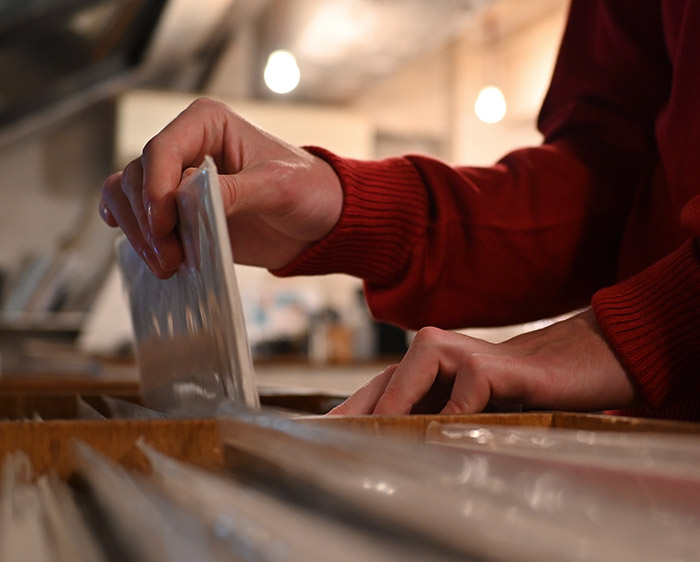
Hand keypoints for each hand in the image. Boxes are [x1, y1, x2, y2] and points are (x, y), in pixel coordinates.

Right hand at [100, 98, 341, 277]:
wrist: (319, 223)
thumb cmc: (307, 190)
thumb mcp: (278, 186)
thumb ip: (235, 190)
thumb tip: (186, 195)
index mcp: (207, 124)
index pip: (161, 150)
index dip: (154, 189)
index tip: (164, 227)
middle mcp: (185, 147)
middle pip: (135, 176)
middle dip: (145, 220)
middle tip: (168, 258)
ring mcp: (177, 181)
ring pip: (126, 198)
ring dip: (139, 234)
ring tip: (167, 266)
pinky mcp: (179, 212)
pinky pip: (139, 220)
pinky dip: (139, 239)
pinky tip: (152, 257)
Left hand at [329, 308, 638, 414]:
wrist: (560, 370)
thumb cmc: (504, 391)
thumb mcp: (457, 405)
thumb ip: (424, 415)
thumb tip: (380, 443)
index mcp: (421, 361)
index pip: (373, 389)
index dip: (345, 412)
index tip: (318, 435)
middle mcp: (432, 349)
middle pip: (382, 386)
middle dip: (356, 417)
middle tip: (331, 444)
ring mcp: (458, 352)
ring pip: (409, 385)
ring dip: (391, 416)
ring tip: (370, 442)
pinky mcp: (488, 366)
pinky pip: (461, 398)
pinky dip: (450, 419)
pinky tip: (442, 436)